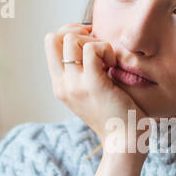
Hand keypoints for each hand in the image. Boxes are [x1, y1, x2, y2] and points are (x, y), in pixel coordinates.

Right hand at [44, 22, 149, 154]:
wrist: (124, 142)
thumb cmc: (116, 117)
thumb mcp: (92, 93)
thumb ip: (85, 73)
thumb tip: (92, 44)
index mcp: (60, 86)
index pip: (50, 43)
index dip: (69, 32)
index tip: (90, 41)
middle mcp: (63, 84)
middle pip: (55, 37)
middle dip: (79, 33)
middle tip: (100, 47)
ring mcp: (75, 84)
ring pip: (72, 39)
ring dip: (94, 42)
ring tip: (108, 60)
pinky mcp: (93, 84)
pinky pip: (92, 49)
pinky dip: (106, 49)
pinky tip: (114, 65)